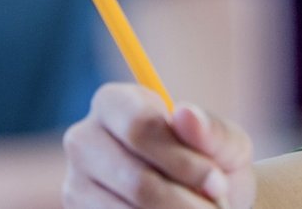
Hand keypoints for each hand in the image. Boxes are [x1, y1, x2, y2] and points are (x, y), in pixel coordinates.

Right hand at [64, 84, 255, 208]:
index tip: (217, 181)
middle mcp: (84, 140)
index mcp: (113, 102)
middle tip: (216, 208)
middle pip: (136, 181)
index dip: (182, 161)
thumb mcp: (226, 143)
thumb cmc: (212, 163)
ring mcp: (75, 185)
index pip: (139, 128)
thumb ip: (212, 130)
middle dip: (184, 202)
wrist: (204, 202)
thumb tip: (184, 113)